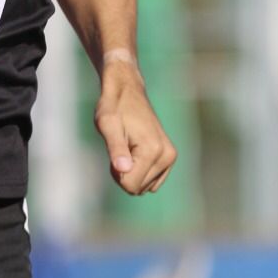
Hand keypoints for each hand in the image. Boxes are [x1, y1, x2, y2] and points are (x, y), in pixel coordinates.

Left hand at [94, 60, 177, 195]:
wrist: (126, 89)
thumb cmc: (113, 106)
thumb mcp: (107, 125)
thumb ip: (116, 148)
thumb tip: (123, 169)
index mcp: (153, 150)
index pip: (130, 186)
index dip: (116, 172)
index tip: (115, 149)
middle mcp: (167, 155)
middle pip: (137, 188)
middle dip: (124, 173)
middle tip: (120, 147)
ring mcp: (170, 157)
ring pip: (144, 186)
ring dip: (131, 172)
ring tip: (127, 146)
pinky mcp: (169, 157)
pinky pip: (152, 181)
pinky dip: (140, 171)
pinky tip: (134, 151)